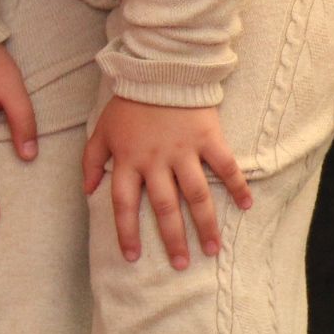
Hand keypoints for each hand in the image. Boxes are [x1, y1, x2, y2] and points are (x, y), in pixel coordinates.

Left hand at [81, 96, 252, 269]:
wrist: (158, 69)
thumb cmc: (129, 103)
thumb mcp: (101, 129)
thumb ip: (90, 160)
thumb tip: (87, 192)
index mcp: (128, 159)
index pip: (123, 204)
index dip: (126, 232)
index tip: (132, 257)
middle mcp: (155, 160)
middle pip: (164, 207)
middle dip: (173, 239)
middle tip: (181, 264)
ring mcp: (183, 150)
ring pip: (196, 195)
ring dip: (206, 224)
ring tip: (213, 249)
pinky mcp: (208, 138)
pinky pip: (225, 166)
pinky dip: (238, 186)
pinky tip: (246, 207)